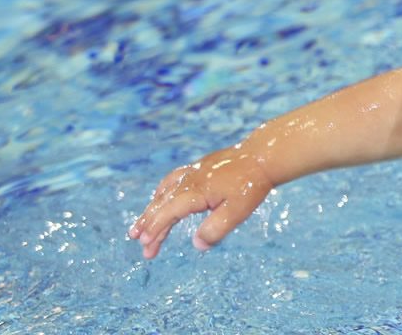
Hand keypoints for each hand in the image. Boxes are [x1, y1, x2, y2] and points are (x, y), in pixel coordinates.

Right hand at [128, 146, 274, 258]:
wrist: (262, 156)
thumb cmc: (251, 184)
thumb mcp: (238, 211)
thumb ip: (216, 229)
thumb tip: (197, 245)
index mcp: (195, 192)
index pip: (168, 214)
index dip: (156, 230)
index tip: (146, 246)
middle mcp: (188, 180)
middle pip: (162, 205)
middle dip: (149, 225)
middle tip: (138, 242)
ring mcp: (191, 172)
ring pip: (164, 193)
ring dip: (151, 210)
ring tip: (139, 226)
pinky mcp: (197, 168)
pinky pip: (171, 181)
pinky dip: (161, 193)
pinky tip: (158, 199)